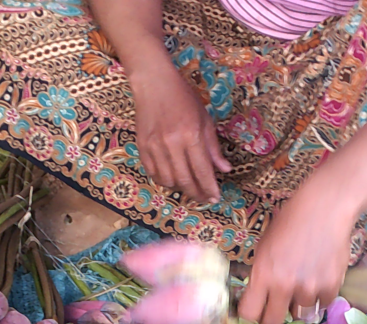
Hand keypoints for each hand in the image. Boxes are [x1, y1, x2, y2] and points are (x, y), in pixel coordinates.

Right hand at [131, 65, 230, 203]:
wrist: (153, 83)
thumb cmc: (183, 98)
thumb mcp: (205, 119)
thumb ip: (213, 147)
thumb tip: (224, 169)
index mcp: (191, 135)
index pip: (202, 170)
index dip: (209, 188)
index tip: (215, 197)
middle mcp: (172, 143)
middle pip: (185, 180)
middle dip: (196, 193)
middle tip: (204, 198)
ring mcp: (155, 146)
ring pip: (168, 180)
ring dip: (180, 188)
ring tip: (189, 186)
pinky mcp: (142, 147)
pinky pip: (153, 173)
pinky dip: (163, 180)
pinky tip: (172, 178)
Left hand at [238, 188, 356, 323]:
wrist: (325, 208)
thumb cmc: (291, 222)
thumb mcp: (265, 246)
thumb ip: (261, 274)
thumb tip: (259, 298)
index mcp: (263, 273)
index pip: (249, 313)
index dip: (250, 315)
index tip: (255, 312)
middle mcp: (285, 285)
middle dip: (272, 321)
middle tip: (277, 311)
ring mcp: (309, 288)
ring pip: (301, 315)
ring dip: (300, 305)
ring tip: (303, 285)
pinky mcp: (331, 286)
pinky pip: (322, 304)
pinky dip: (320, 296)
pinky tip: (319, 278)